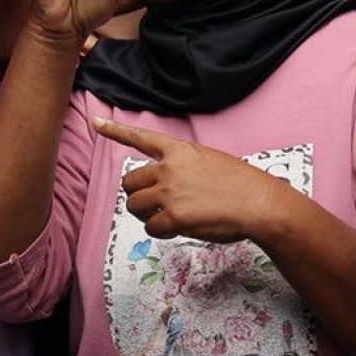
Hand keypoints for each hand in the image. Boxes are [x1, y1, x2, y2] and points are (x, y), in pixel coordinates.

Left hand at [95, 120, 288, 243]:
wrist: (260, 203)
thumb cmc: (242, 185)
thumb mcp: (210, 161)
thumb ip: (184, 167)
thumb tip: (168, 185)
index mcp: (179, 151)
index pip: (141, 138)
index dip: (115, 131)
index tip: (94, 123)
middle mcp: (169, 168)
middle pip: (130, 183)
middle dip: (137, 196)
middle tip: (155, 206)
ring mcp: (169, 191)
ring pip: (134, 206)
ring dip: (146, 215)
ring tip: (168, 218)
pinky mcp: (173, 216)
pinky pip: (151, 227)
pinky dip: (161, 231)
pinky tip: (179, 228)